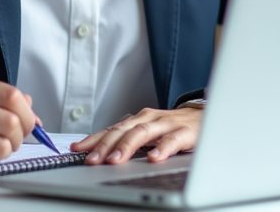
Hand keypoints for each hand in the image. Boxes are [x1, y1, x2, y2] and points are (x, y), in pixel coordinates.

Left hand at [70, 106, 201, 165]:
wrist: (202, 118)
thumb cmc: (170, 128)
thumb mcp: (146, 133)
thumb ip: (127, 141)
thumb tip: (99, 153)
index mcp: (137, 120)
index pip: (111, 129)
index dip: (93, 139)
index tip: (76, 149)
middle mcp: (148, 119)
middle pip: (123, 130)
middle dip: (105, 145)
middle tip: (92, 160)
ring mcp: (165, 124)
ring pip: (143, 133)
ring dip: (127, 146)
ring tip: (115, 160)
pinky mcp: (184, 132)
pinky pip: (172, 140)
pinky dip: (162, 149)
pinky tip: (154, 158)